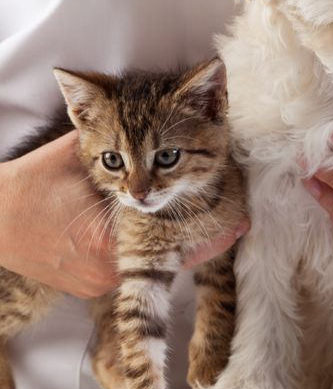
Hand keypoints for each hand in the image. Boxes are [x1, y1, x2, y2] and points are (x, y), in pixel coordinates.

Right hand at [0, 131, 249, 296]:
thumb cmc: (32, 185)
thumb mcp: (79, 153)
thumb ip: (115, 130)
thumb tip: (144, 102)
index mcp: (109, 233)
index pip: (176, 236)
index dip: (213, 229)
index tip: (242, 221)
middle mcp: (108, 265)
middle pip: (170, 251)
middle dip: (199, 232)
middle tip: (234, 222)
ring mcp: (99, 281)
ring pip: (152, 257)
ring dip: (171, 238)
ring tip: (198, 224)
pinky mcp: (93, 286)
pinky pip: (131, 264)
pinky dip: (145, 246)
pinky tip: (153, 232)